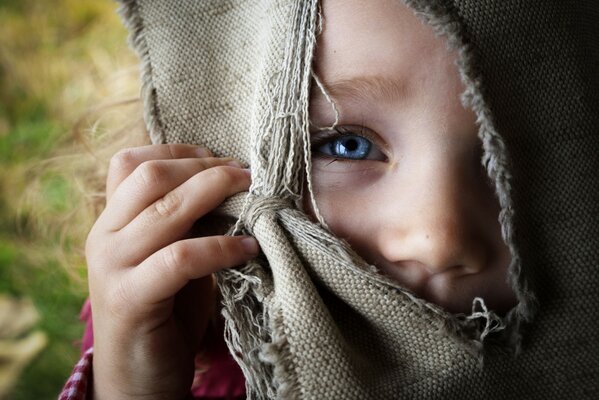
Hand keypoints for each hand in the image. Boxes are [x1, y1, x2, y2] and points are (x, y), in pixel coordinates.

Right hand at [86, 144, 256, 399]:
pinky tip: (249, 249)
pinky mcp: (130, 299)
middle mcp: (103, 237)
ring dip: (216, 194)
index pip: (130, 162)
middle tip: (245, 174)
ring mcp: (111, 267)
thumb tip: (229, 184)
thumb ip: (184, 222)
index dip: (178, 152)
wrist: (136, 379)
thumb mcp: (169, 256)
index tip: (219, 157)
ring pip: (166, 210)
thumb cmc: (164, 313)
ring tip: (253, 196)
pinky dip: (221, 248)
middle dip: (204, 167)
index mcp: (109, 222)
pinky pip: (181, 258)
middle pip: (150, 176)